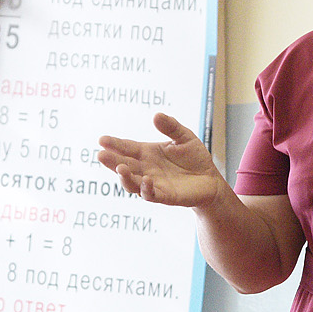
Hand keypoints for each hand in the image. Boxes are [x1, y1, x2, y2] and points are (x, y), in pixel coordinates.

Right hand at [96, 112, 226, 207]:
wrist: (211, 179)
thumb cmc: (195, 158)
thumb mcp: (184, 137)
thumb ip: (171, 127)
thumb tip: (156, 115)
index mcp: (147, 153)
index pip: (127, 148)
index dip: (114, 144)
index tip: (102, 140)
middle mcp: (146, 169)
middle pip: (124, 165)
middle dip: (112, 161)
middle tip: (101, 155)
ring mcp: (153, 183)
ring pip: (132, 183)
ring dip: (124, 177)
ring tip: (120, 168)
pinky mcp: (165, 196)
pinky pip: (151, 195)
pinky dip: (146, 189)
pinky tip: (147, 180)